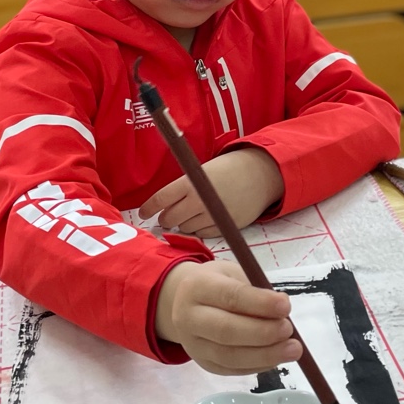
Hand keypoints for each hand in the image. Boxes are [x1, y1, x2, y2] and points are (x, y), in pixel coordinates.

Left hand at [138, 147, 284, 237]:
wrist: (260, 175)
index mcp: (191, 183)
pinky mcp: (223, 227)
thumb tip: (164, 203)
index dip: (149, 208)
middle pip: (169, 218)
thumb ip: (184, 186)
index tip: (143, 213)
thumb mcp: (202, 171)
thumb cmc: (229, 169)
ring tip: (191, 213)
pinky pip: (202, 234)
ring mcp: (211, 216)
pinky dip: (199, 229)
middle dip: (165, 218)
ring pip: (184, 228)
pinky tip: (204, 219)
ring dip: (183, 223)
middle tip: (166, 216)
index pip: (161, 199)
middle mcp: (199, 202)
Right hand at [154, 260, 301, 374]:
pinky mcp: (204, 364)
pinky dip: (258, 366)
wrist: (185, 303)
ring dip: (265, 355)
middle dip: (262, 333)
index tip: (286, 306)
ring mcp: (194, 346)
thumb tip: (282, 312)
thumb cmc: (218, 284)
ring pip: (229, 356)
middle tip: (289, 330)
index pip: (229, 297)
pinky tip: (276, 358)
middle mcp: (188, 318)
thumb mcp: (233, 275)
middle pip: (226, 331)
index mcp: (197, 287)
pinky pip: (232, 369)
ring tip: (292, 350)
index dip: (259, 303)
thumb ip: (254, 290)